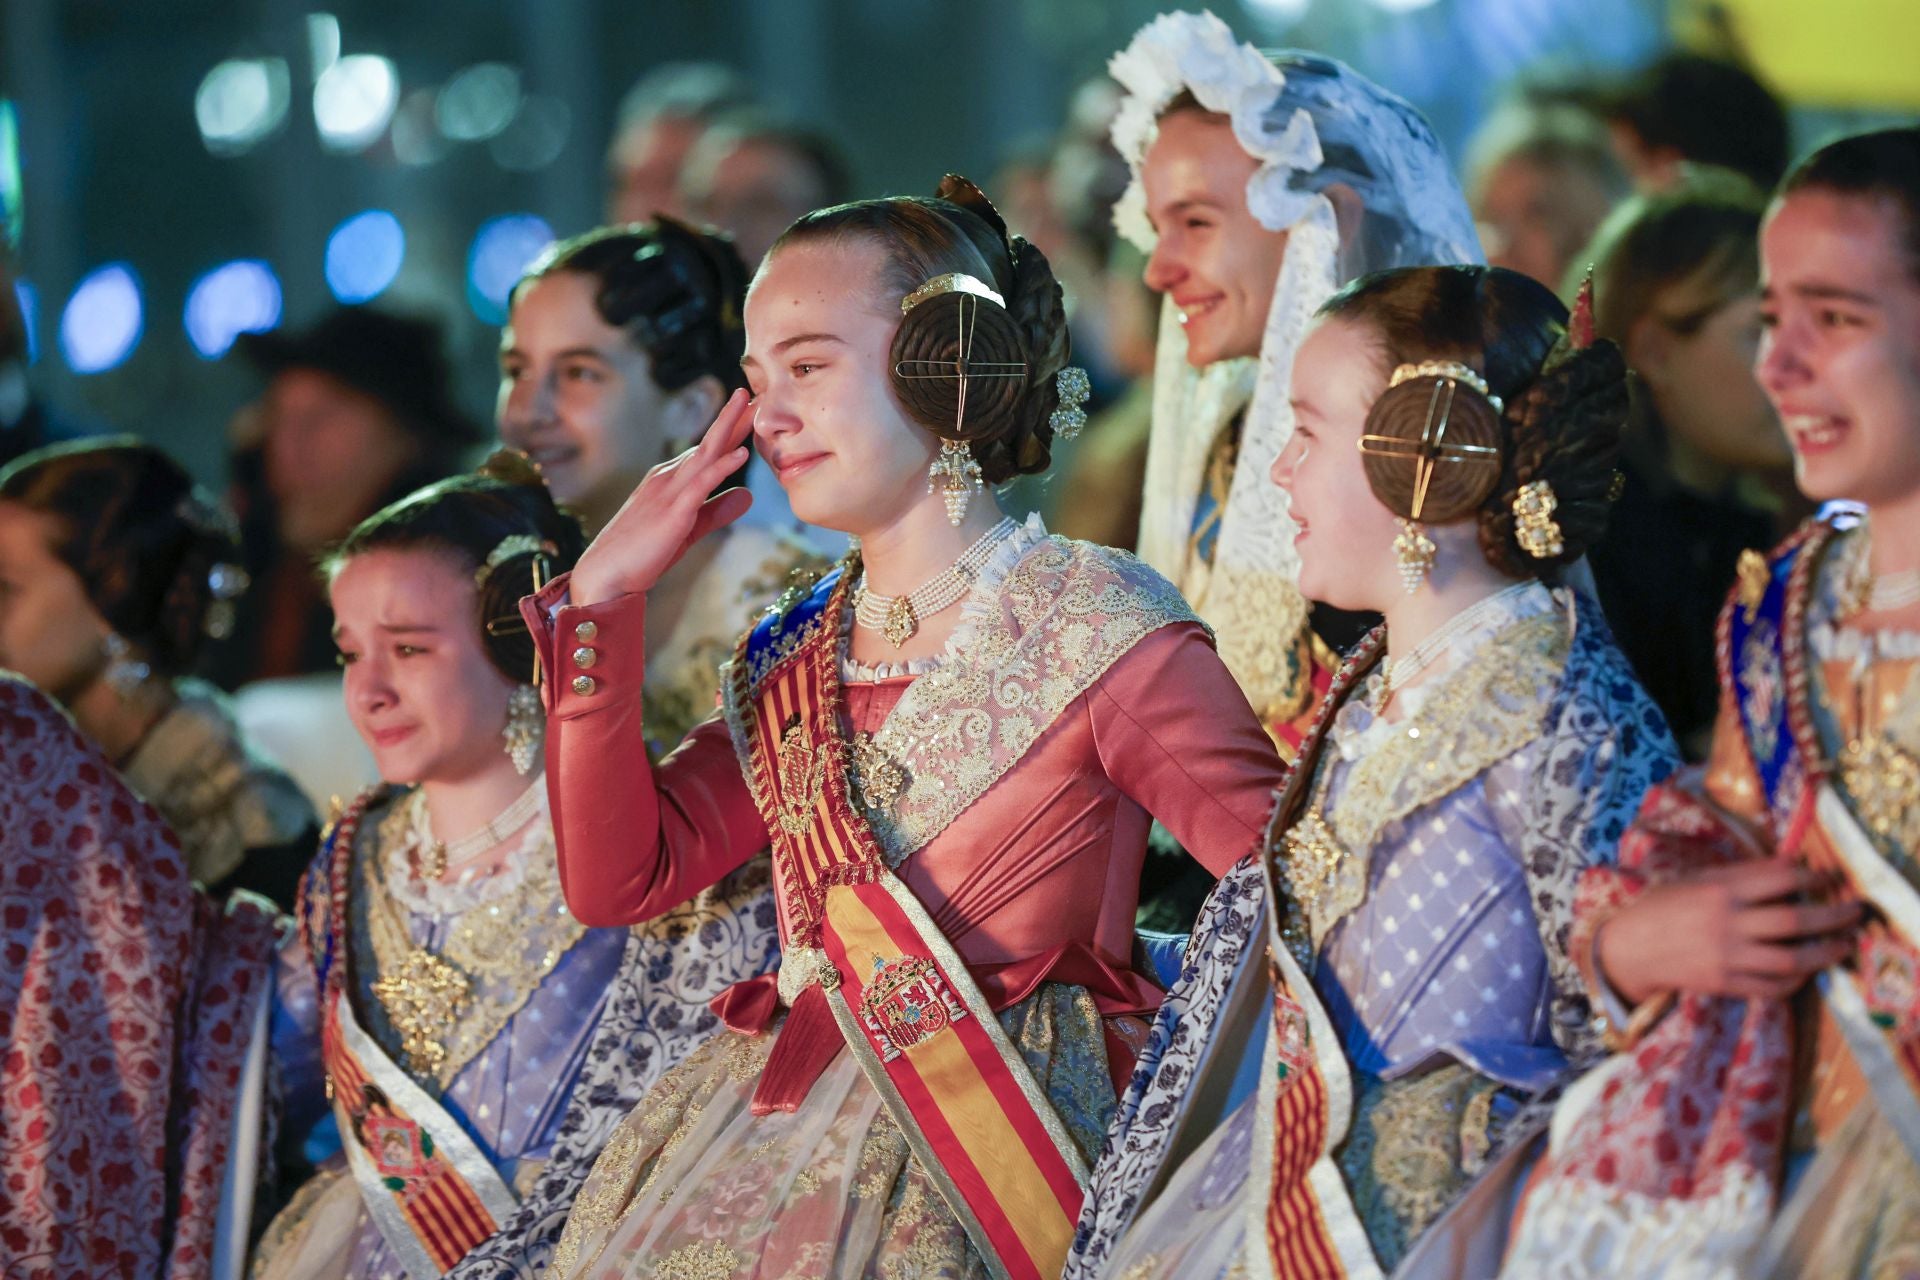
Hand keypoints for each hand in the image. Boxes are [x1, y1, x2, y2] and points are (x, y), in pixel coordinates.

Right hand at [569, 390, 754, 605]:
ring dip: (728, 427)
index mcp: (668, 481)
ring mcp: (668, 493)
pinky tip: (742, 453)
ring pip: (705, 454)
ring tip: (749, 402)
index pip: (704, 452)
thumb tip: (748, 496)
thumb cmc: (641, 555)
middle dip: (731, 418)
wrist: (604, 576)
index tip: (750, 412)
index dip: (729, 432)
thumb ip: (716, 511)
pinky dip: (722, 467)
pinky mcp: (672, 512)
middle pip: (706, 444)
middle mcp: (667, 479)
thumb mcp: (688, 529)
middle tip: (752, 392)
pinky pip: (701, 484)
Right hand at [1597, 861, 1861, 1004]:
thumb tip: (1790, 866)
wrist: (1630, 949)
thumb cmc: (1663, 906)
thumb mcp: (1696, 879)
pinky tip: (1806, 970)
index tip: (1830, 878)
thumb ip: (1741, 875)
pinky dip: (1797, 979)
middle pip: (1796, 920)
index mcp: (1720, 891)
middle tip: (1855, 912)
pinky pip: (1774, 986)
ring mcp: (1728, 957)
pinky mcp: (1727, 984)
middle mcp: (1728, 924)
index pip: (1781, 879)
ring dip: (1826, 952)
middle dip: (1834, 915)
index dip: (1813, 877)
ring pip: (1793, 958)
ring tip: (1843, 945)